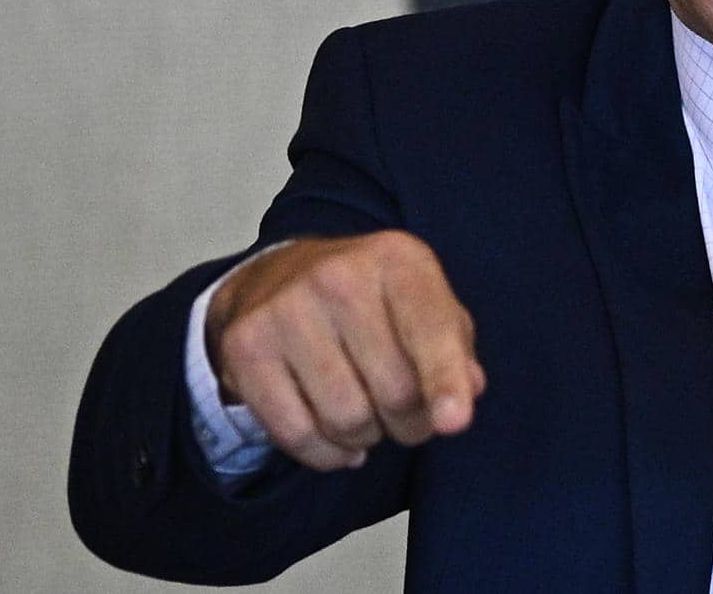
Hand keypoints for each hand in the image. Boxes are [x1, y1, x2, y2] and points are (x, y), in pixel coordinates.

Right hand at [206, 231, 484, 470]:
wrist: (280, 277)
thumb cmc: (374, 302)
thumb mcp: (426, 304)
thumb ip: (456, 348)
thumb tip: (467, 392)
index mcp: (397, 258)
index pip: (430, 329)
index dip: (444, 381)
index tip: (453, 423)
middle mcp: (339, 275)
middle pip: (394, 390)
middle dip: (411, 423)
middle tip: (407, 417)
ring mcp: (286, 308)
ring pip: (346, 418)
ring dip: (367, 438)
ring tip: (369, 417)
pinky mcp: (245, 346)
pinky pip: (296, 433)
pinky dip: (325, 453)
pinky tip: (335, 438)